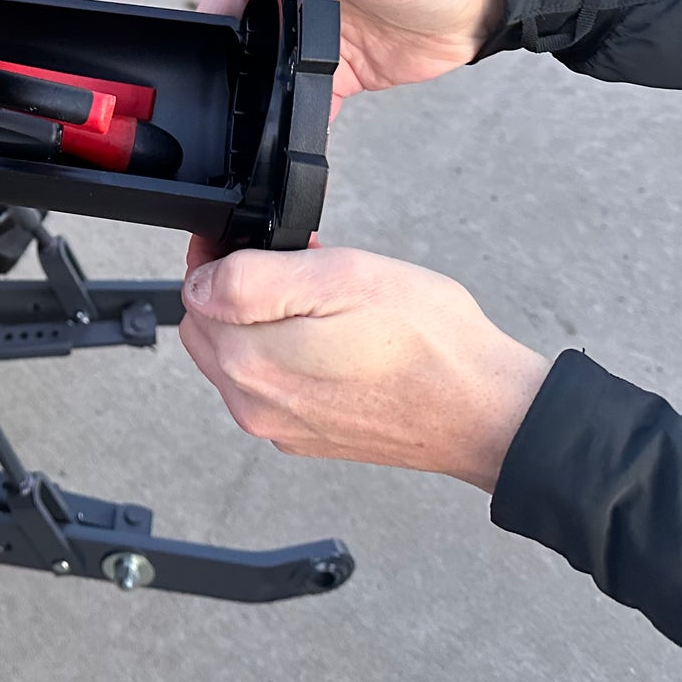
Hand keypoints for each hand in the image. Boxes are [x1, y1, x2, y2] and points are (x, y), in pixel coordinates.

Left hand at [178, 246, 549, 492]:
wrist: (488, 413)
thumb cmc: (428, 342)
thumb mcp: (338, 277)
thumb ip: (251, 279)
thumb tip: (200, 281)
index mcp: (248, 365)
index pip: (194, 295)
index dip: (223, 259)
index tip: (263, 245)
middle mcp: (253, 406)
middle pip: (212, 329)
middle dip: (243, 293)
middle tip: (304, 270)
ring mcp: (282, 427)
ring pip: (243, 356)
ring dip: (270, 322)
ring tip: (331, 303)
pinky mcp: (309, 436)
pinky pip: (277, 384)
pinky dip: (295, 354)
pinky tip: (342, 339)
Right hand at [198, 0, 506, 119]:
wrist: (477, 8)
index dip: (214, 19)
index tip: (204, 51)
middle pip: (242, 39)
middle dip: (229, 66)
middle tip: (224, 95)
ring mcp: (313, 39)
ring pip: (267, 74)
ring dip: (257, 96)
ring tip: (247, 123)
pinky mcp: (337, 74)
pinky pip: (302, 102)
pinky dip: (292, 120)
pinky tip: (285, 136)